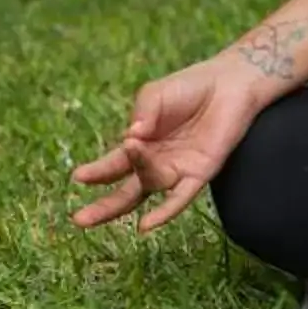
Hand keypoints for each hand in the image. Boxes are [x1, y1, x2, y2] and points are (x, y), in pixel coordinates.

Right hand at [69, 56, 265, 234]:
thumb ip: (142, 113)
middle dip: (104, 206)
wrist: (229, 84)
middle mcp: (156, 162)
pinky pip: (180, 198)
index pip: (114, 165)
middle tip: (79, 219)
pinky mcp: (200, 173)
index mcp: (140, 144)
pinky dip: (165, 211)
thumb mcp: (155, 95)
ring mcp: (177, 170)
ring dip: (139, 174)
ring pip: (150, 185)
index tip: (78, 177)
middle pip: (126, 192)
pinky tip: (146, 225)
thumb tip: (131, 136)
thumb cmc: (189, 88)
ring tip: (134, 149)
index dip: (97, 172)